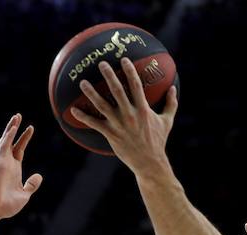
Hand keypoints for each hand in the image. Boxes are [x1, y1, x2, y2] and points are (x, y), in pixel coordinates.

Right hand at [0, 114, 43, 219]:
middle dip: (16, 129)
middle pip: (12, 142)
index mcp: (14, 169)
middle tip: (19, 116)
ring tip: (16, 116)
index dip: (24, 138)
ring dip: (11, 128)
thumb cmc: (6, 205)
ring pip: (6, 140)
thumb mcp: (24, 194)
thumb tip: (39, 176)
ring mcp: (3, 162)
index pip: (20, 150)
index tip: (30, 128)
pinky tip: (13, 127)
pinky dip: (9, 136)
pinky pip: (4, 146)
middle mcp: (8, 163)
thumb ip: (31, 185)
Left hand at [70, 58, 177, 173]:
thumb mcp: (167, 121)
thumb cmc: (158, 141)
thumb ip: (171, 103)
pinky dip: (83, 117)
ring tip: (82, 82)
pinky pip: (94, 124)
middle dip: (109, 75)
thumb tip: (174, 88)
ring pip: (102, 106)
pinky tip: (72, 110)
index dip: (129, 71)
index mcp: (143, 110)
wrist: (149, 162)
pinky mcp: (111, 135)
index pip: (136, 85)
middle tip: (101, 63)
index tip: (124, 59)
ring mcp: (119, 125)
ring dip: (91, 93)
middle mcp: (130, 115)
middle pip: (117, 91)